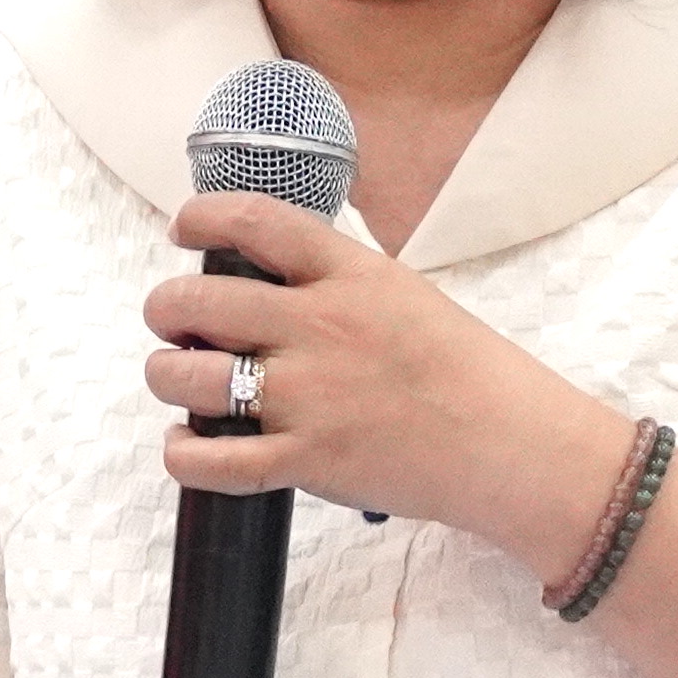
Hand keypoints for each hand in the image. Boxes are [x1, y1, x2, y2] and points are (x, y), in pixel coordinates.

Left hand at [140, 192, 629, 561]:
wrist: (512, 444)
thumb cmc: (468, 372)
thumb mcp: (405, 294)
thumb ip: (338, 281)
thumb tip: (272, 274)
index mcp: (349, 275)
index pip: (252, 220)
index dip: (201, 216)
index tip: (184, 228)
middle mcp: (319, 328)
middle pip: (195, 301)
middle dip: (165, 309)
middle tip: (174, 322)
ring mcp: (309, 396)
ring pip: (185, 378)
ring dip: (166, 376)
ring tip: (179, 380)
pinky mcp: (307, 461)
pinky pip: (208, 460)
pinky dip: (182, 453)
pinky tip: (189, 444)